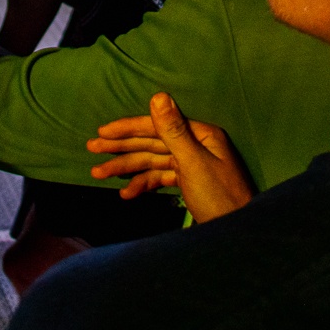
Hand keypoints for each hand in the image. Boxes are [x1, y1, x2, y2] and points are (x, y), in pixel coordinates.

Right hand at [86, 92, 254, 222]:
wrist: (238, 234)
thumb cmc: (220, 198)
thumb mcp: (193, 163)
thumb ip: (173, 131)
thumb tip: (158, 95)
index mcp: (200, 135)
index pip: (157, 126)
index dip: (128, 128)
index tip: (102, 132)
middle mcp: (196, 145)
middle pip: (152, 142)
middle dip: (121, 147)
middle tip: (92, 149)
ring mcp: (192, 165)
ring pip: (152, 162)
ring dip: (126, 168)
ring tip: (98, 174)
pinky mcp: (190, 184)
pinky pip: (160, 179)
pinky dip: (143, 184)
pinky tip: (126, 194)